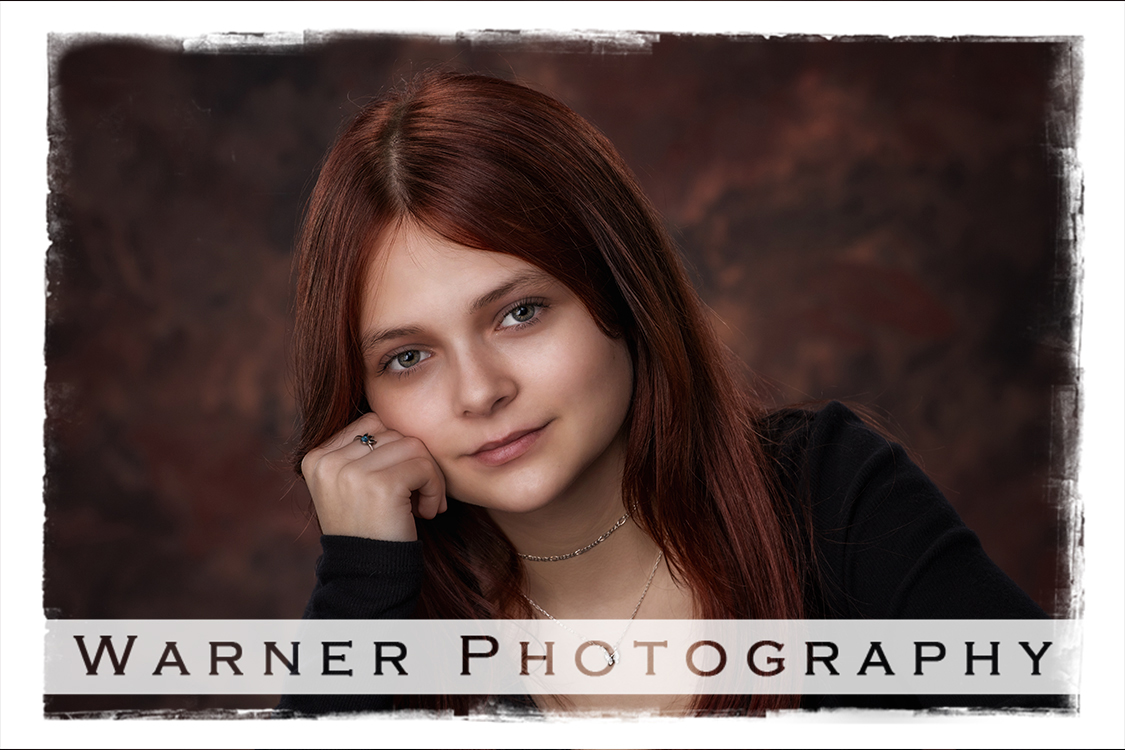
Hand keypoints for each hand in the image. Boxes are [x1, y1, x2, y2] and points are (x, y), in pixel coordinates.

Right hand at [300, 412, 447, 541]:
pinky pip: (424, 466)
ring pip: (413, 446)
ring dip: (428, 476)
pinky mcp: (380, 485)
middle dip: (414, 462)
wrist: (367, 577)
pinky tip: (427, 513)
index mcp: (316, 457)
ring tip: (422, 505)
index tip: (400, 482)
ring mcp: (351, 472)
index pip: (372, 423)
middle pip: (394, 432)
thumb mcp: (350, 486)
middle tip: (417, 496)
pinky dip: (435, 489)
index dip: (395, 449)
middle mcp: (328, 461)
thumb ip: (361, 452)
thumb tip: (396, 414)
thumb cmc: (368, 530)